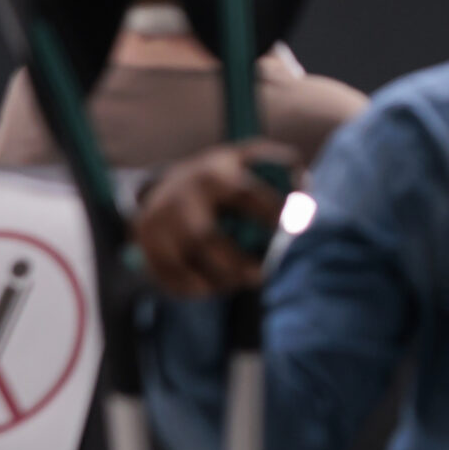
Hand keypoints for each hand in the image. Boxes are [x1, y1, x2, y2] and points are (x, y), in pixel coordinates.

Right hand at [132, 140, 297, 297]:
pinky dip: (190, 288)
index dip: (267, 212)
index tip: (285, 229)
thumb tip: (305, 193)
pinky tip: (210, 289)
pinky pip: (166, 275)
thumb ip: (280, 169)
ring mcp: (158, 221)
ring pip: (183, 261)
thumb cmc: (223, 177)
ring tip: (235, 284)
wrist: (166, 183)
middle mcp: (181, 197)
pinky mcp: (143, 243)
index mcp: (213, 174)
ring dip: (213, 280)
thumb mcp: (248, 160)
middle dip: (235, 262)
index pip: (243, 194)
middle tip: (260, 276)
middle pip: (205, 237)